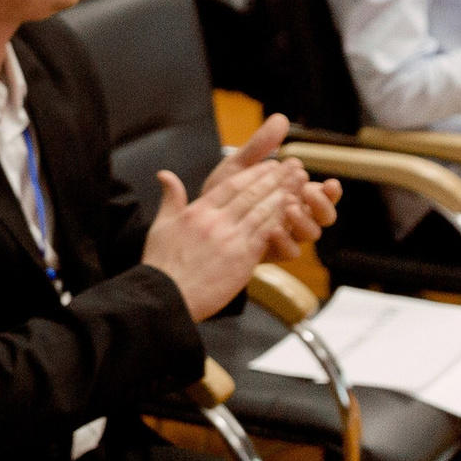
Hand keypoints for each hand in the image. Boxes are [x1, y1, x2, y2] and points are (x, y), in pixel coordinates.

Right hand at [140, 142, 315, 320]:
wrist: (166, 296)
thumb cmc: (161, 265)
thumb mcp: (161, 226)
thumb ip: (170, 198)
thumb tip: (164, 174)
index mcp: (197, 211)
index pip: (231, 185)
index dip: (254, 172)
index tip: (270, 164)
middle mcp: (215, 221)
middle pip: (251, 193)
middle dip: (275, 178)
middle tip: (293, 166)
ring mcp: (230, 239)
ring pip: (263, 211)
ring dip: (284, 194)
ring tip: (300, 183)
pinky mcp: (242, 259)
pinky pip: (266, 234)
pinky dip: (281, 220)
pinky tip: (294, 212)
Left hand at [199, 114, 339, 259]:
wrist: (198, 221)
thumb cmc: (225, 191)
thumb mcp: (241, 166)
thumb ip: (260, 146)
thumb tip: (281, 118)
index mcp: (296, 195)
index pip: (325, 194)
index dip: (332, 191)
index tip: (330, 182)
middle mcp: (296, 217)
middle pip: (326, 217)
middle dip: (322, 205)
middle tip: (307, 191)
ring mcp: (285, 235)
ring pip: (311, 234)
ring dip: (304, 220)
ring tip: (289, 206)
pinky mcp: (270, 251)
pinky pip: (289, 252)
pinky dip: (285, 241)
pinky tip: (274, 229)